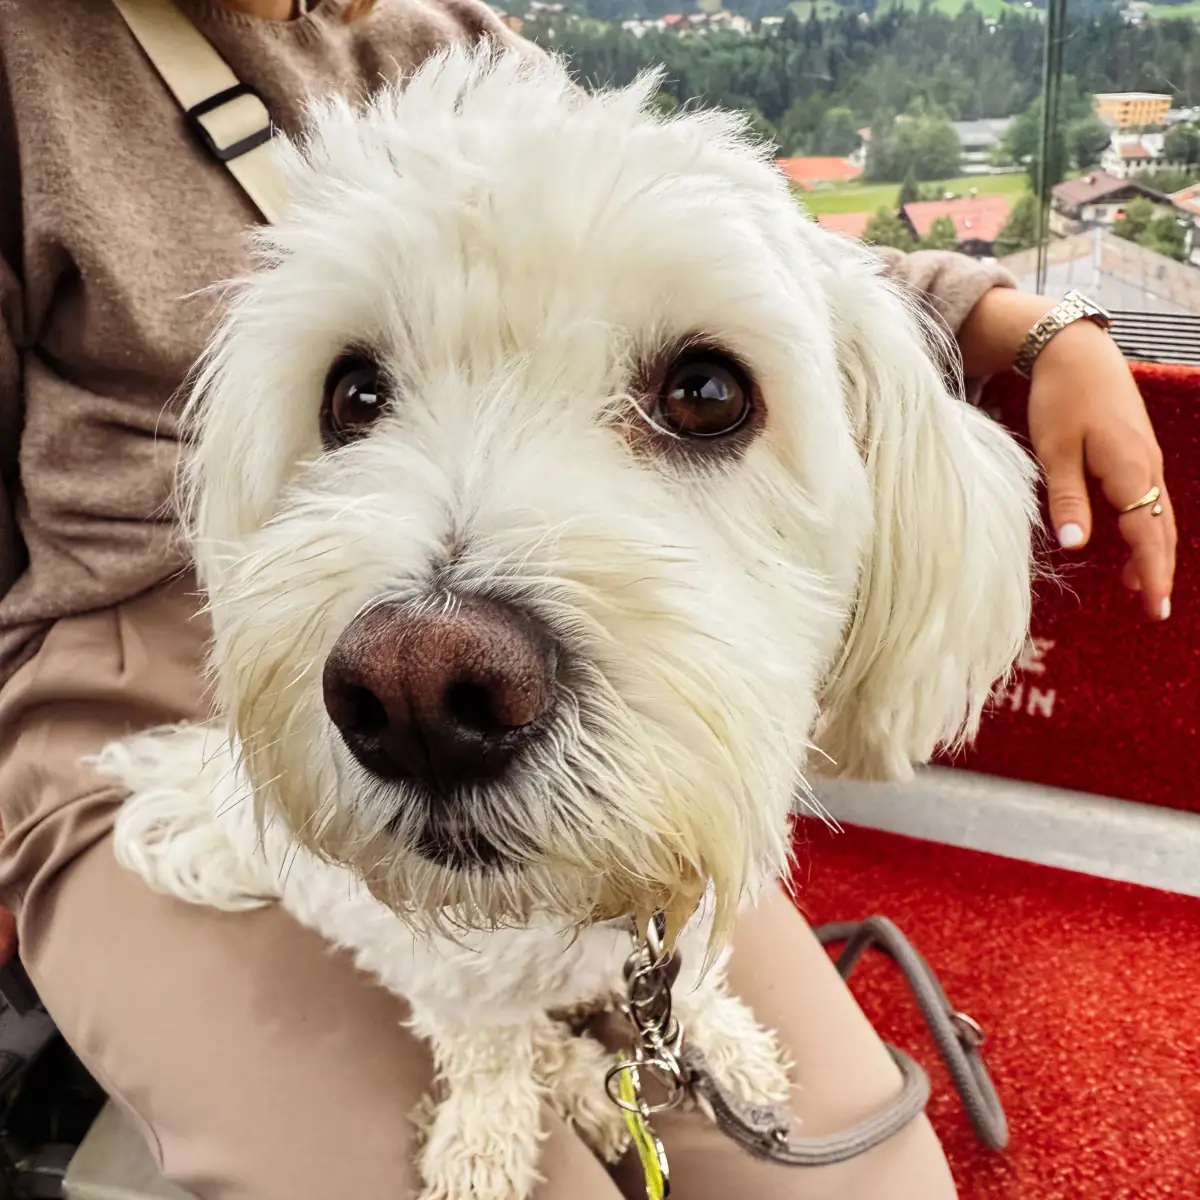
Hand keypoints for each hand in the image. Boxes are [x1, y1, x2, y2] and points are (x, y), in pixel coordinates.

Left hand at [958, 287, 1175, 621]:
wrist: (1076, 350)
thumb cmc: (1061, 398)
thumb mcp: (1055, 451)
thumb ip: (1068, 499)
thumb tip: (1078, 547)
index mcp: (1129, 470)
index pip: (1146, 534)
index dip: (1152, 573)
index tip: (1156, 606)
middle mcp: (1146, 467)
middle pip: (1160, 530)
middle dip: (1159, 571)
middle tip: (1156, 611)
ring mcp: (1145, 459)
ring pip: (1157, 516)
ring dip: (1153, 552)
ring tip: (1141, 588)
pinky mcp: (1136, 453)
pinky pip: (1149, 500)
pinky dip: (1146, 527)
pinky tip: (1131, 543)